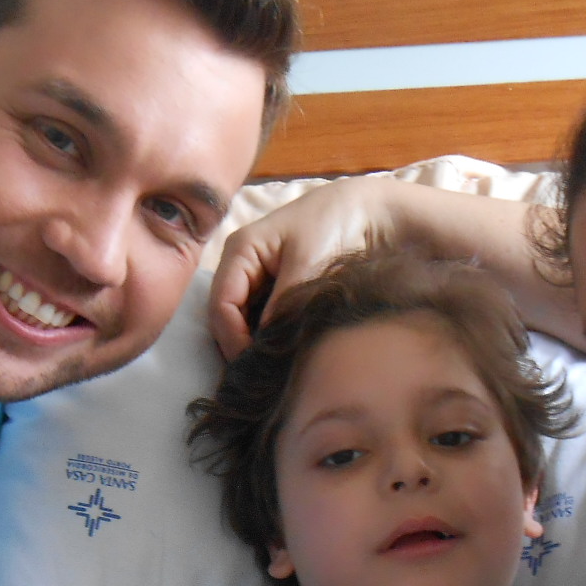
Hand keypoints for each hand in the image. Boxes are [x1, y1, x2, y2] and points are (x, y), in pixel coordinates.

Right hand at [208, 176, 402, 358]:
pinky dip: (268, 337)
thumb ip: (283, 305)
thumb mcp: (308, 265)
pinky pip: (259, 320)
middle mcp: (239, 266)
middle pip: (224, 318)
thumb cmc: (333, 224)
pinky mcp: (271, 291)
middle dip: (241, 346)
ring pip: (241, 322)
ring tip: (275, 366)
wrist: (364, 211)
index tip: (254, 365)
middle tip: (264, 374)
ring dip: (254, 344)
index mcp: (239, 251)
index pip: (221, 305)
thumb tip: (265, 345)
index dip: (233, 339)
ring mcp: (254, 279)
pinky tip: (284, 350)